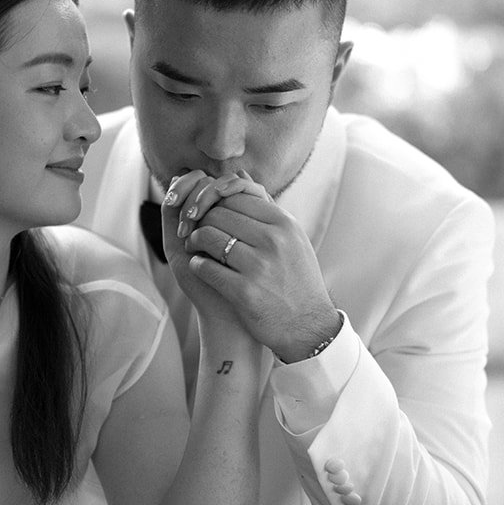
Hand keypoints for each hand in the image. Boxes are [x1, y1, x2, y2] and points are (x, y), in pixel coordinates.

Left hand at [171, 172, 339, 362]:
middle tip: (194, 231)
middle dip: (201, 220)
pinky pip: (205, 267)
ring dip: (195, 241)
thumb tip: (239, 177)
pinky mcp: (244, 292)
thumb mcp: (292, 238)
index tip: (207, 213)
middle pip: (218, 213)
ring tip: (195, 248)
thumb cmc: (297, 279)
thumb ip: (265, 208)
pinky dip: (198, 265)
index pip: (236, 195)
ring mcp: (259, 266)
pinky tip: (201, 267)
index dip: (215, 202)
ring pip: (207, 236)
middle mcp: (273, 241)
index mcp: (284, 223)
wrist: (309, 327)